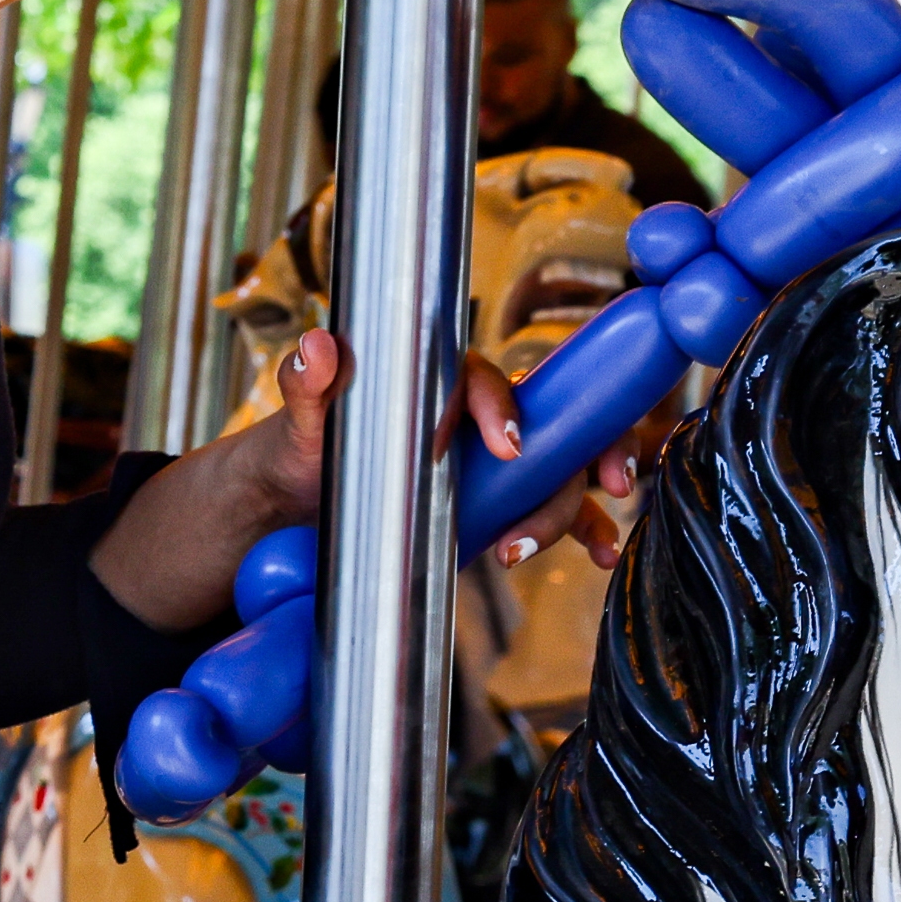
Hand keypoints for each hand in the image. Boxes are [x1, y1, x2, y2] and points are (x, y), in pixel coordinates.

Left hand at [242, 330, 631, 567]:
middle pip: (548, 424)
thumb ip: (307, 382)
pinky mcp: (500, 498)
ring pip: (562, 470)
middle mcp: (478, 413)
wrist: (300, 494)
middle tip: (599, 488)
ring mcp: (495, 459)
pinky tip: (600, 555)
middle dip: (585, 452)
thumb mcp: (304, 418)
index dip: (504, 409)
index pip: (484, 382)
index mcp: (439, 381)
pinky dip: (586, 530)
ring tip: (593, 546)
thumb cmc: (306, 444)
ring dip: (584, 504)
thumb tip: (318, 345)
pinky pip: (555, 508)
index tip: (506, 448)